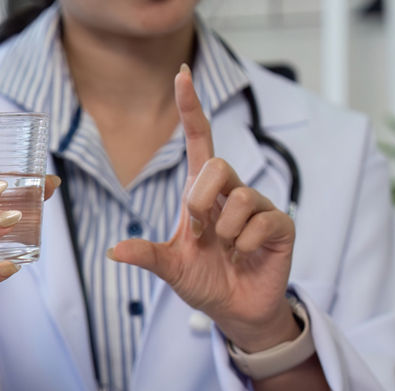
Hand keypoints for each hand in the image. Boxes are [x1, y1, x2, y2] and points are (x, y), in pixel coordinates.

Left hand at [108, 64, 297, 351]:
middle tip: (199, 231)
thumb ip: (146, 256)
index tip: (182, 74)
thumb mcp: (170, 269)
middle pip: (217, 166)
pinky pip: (262, 221)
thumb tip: (114, 251)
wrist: (236, 312)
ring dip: (225, 230)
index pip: (198, 140)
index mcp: (203, 194)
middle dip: (201, 200)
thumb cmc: (205, 282)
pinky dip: (245, 244)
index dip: (190, 108)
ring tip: (227, 249)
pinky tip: (244, 256)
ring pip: (241, 197)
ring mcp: (259, 208)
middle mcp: (231, 193)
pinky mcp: (280, 227)